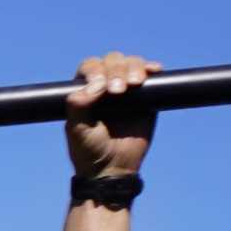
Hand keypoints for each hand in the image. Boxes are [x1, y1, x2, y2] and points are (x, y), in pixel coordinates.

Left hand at [65, 52, 157, 181]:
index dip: (96, 71)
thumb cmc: (89, 151)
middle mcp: (106, 85)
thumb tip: (94, 85)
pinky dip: (153, 69)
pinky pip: (152, 76)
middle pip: (113, 61)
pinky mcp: (147, 97)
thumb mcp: (76, 130)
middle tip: (118, 91)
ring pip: (132, 63)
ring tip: (134, 84)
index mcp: (86, 90)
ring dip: (134, 67)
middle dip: (116, 70)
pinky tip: (154, 71)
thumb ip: (77, 106)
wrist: (113, 169)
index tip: (102, 86)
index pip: (91, 67)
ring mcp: (128, 89)